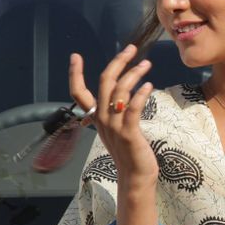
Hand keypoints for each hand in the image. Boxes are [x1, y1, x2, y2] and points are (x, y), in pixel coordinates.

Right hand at [70, 44, 157, 183]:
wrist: (135, 176)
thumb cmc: (129, 151)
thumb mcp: (115, 130)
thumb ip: (111, 113)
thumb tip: (116, 97)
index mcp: (96, 117)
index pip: (78, 93)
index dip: (75, 74)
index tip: (75, 56)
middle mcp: (102, 119)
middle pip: (104, 83)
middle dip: (117, 62)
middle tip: (131, 48)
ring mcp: (114, 126)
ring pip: (119, 91)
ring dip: (134, 74)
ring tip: (146, 64)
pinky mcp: (129, 133)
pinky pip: (132, 108)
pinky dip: (140, 94)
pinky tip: (149, 85)